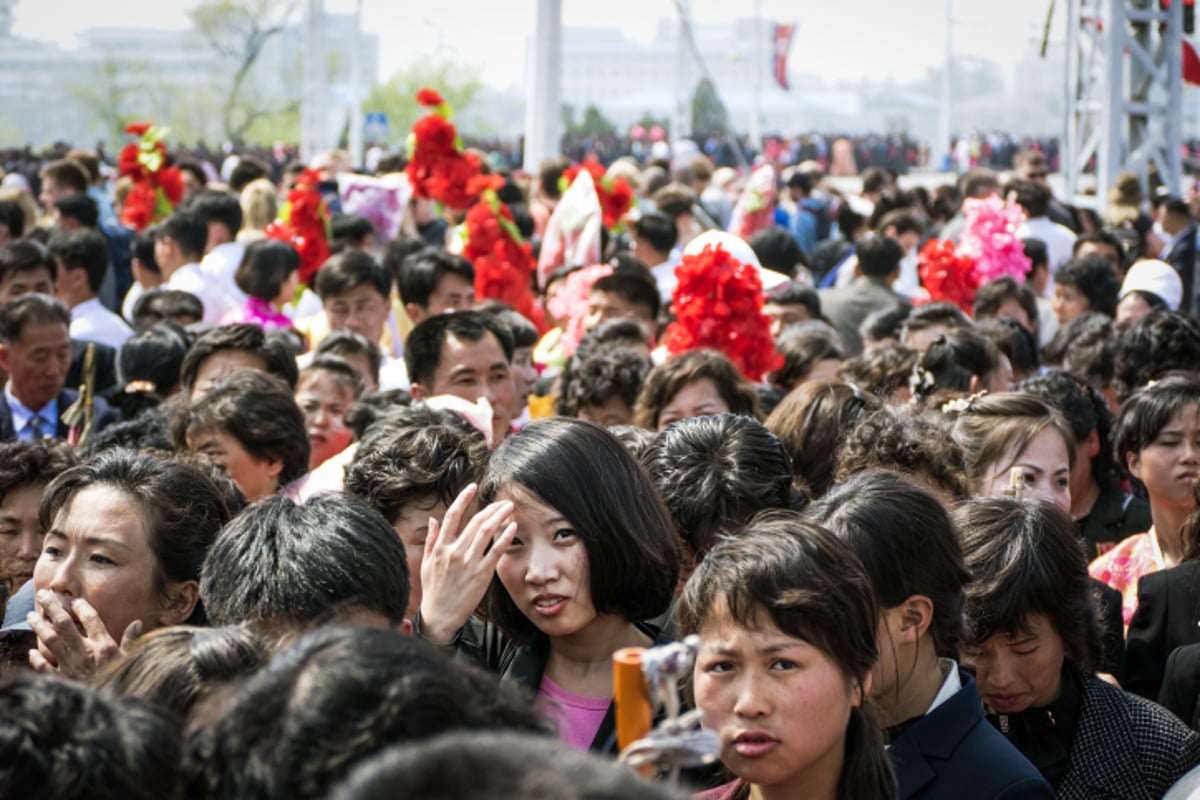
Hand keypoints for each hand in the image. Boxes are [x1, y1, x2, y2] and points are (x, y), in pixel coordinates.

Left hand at [27, 590, 141, 679]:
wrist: (109, 709)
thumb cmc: (124, 682)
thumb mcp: (132, 661)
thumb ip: (132, 642)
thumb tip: (137, 623)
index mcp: (104, 646)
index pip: (92, 620)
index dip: (83, 607)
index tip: (76, 600)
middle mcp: (85, 653)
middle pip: (65, 624)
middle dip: (53, 608)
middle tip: (43, 595)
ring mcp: (71, 666)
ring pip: (50, 641)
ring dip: (39, 627)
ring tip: (32, 615)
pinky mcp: (62, 680)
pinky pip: (44, 667)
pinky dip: (36, 659)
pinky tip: (32, 651)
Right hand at [418, 483, 516, 643]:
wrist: (440, 616)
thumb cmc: (434, 591)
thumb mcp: (427, 564)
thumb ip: (431, 540)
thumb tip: (434, 519)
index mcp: (441, 547)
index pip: (453, 516)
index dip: (463, 498)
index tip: (473, 487)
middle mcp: (455, 552)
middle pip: (475, 521)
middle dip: (491, 507)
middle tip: (502, 501)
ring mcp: (469, 563)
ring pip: (487, 532)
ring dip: (500, 517)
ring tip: (509, 508)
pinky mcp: (482, 574)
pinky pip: (496, 551)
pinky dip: (505, 537)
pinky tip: (512, 527)